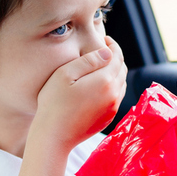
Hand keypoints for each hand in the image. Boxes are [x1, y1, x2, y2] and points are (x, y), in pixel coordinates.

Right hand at [34, 36, 127, 150]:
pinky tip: (100, 85)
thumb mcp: (65, 74)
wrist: (54, 136)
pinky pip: (117, 96)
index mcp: (105, 80)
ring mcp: (113, 108)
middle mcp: (114, 94)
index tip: (104, 39)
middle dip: (115, 57)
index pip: (117, 56)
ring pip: (121, 83)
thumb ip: (89, 61)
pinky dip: (113, 86)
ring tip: (102, 66)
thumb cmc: (54, 103)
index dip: (112, 45)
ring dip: (115, 72)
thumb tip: (107, 52)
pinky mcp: (109, 118)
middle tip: (103, 50)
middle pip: (122, 69)